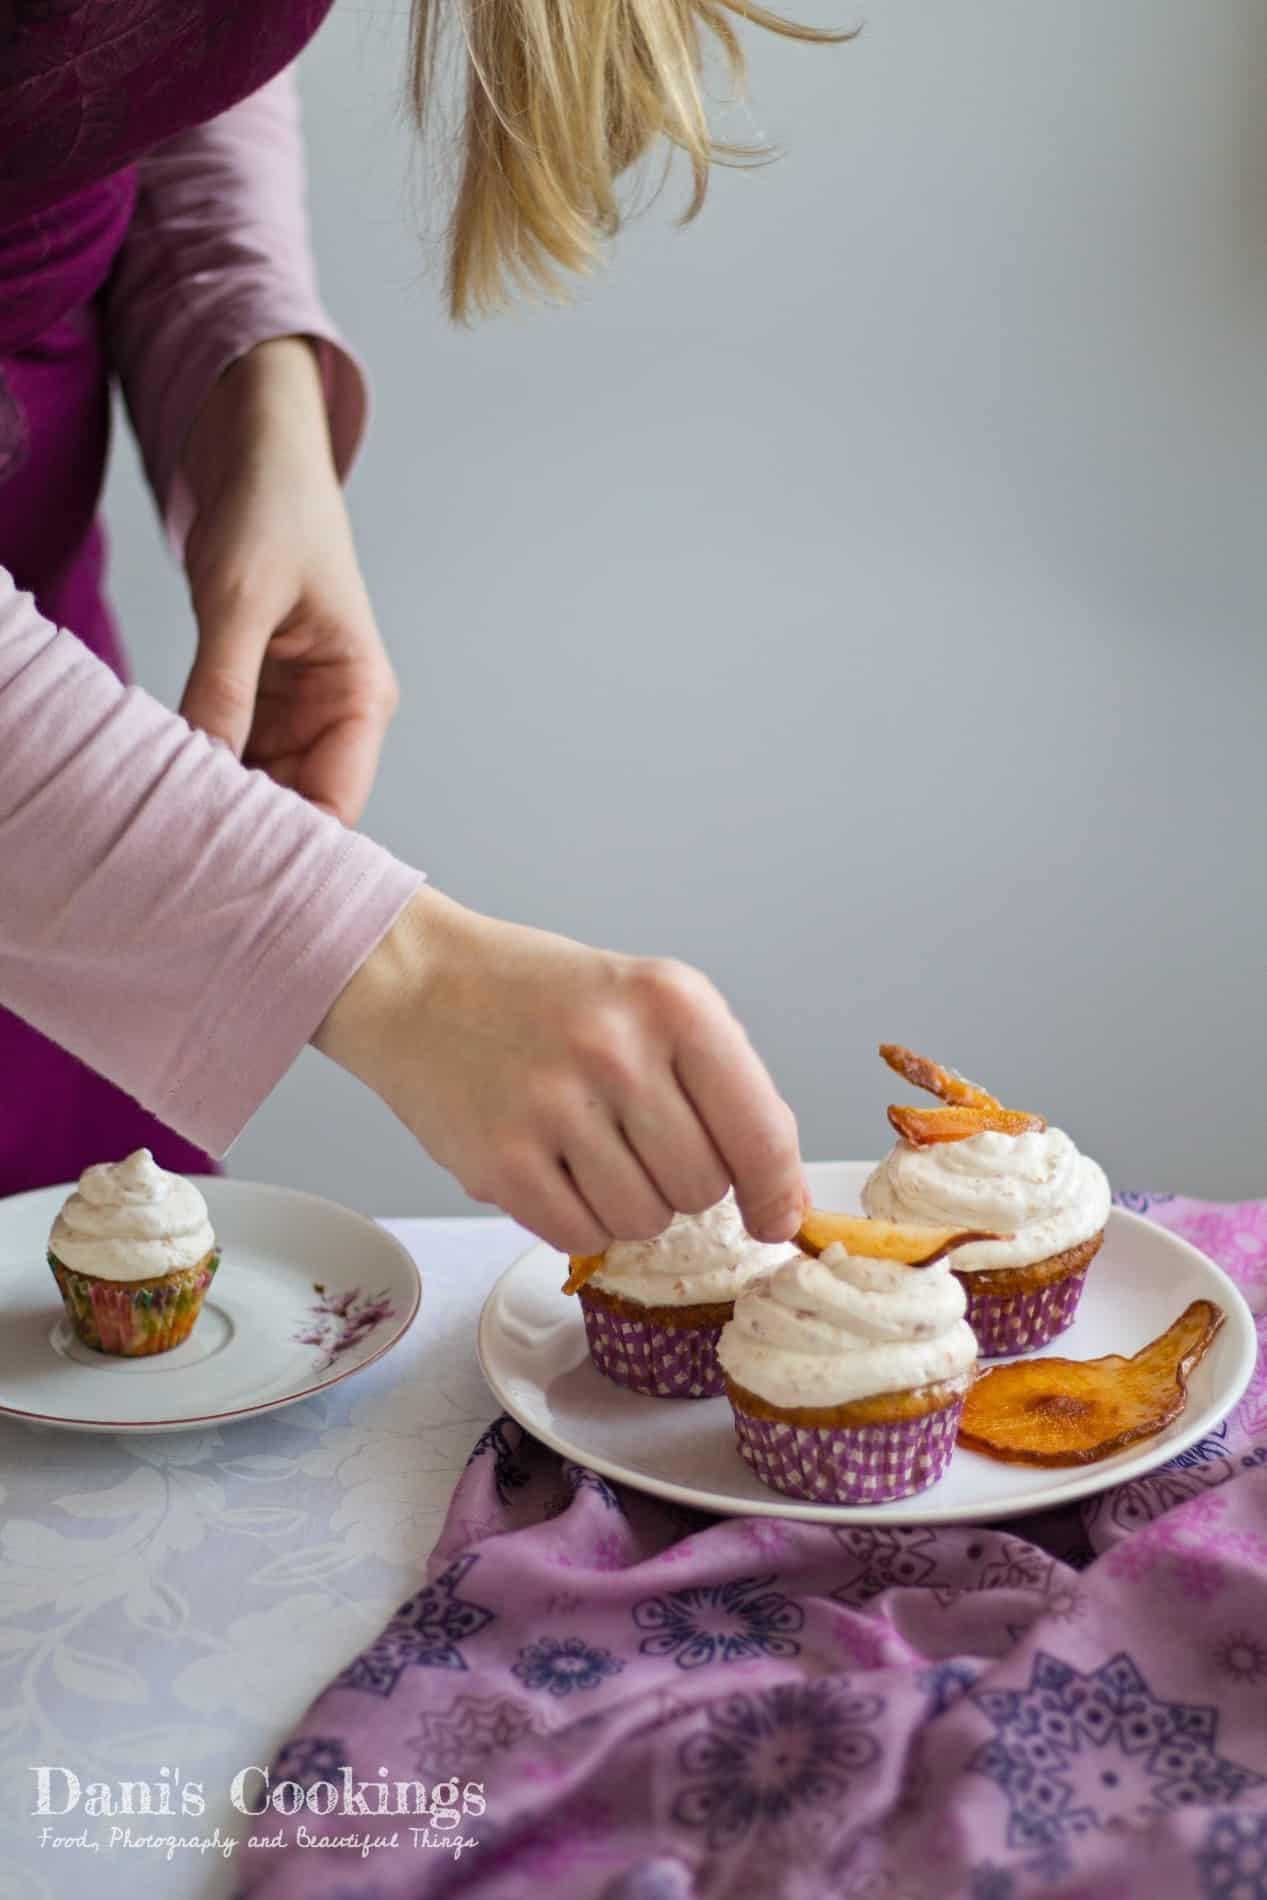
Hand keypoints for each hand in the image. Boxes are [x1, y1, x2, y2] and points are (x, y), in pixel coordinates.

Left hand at [179, 337, 397, 824]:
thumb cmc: (273, 515)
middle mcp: (338, 716)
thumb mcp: (241, 600)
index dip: (290, 844)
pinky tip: (167, 779)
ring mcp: (299, 713)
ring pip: (261, 788)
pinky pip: (233, 755)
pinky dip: (202, 768)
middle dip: (245, 828)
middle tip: (178, 845)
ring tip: (166, 815)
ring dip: (217, 800)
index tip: (228, 863)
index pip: (336, 805)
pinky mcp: (261, 701)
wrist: (261, 459)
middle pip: (298, 807)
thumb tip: (202, 770)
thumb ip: (223, 687)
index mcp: (361, 696)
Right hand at [313, 887, 806, 1252]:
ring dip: (627, 1205)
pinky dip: (576, 1219)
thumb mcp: (649, 1002)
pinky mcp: (499, 1159)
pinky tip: (551, 1167)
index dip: (775, 1190)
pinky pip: (579, 1236)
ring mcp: (553, 1105)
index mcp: (673, 1002)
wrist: (421, 982)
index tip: (775, 1217)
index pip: (759, 1131)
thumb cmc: (546, 1000)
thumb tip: (779, 1194)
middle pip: (702, 1188)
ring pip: (644, 1221)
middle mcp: (617, 1049)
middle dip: (681, 1183)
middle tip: (635, 1140)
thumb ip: (721, 1084)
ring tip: (588, 1149)